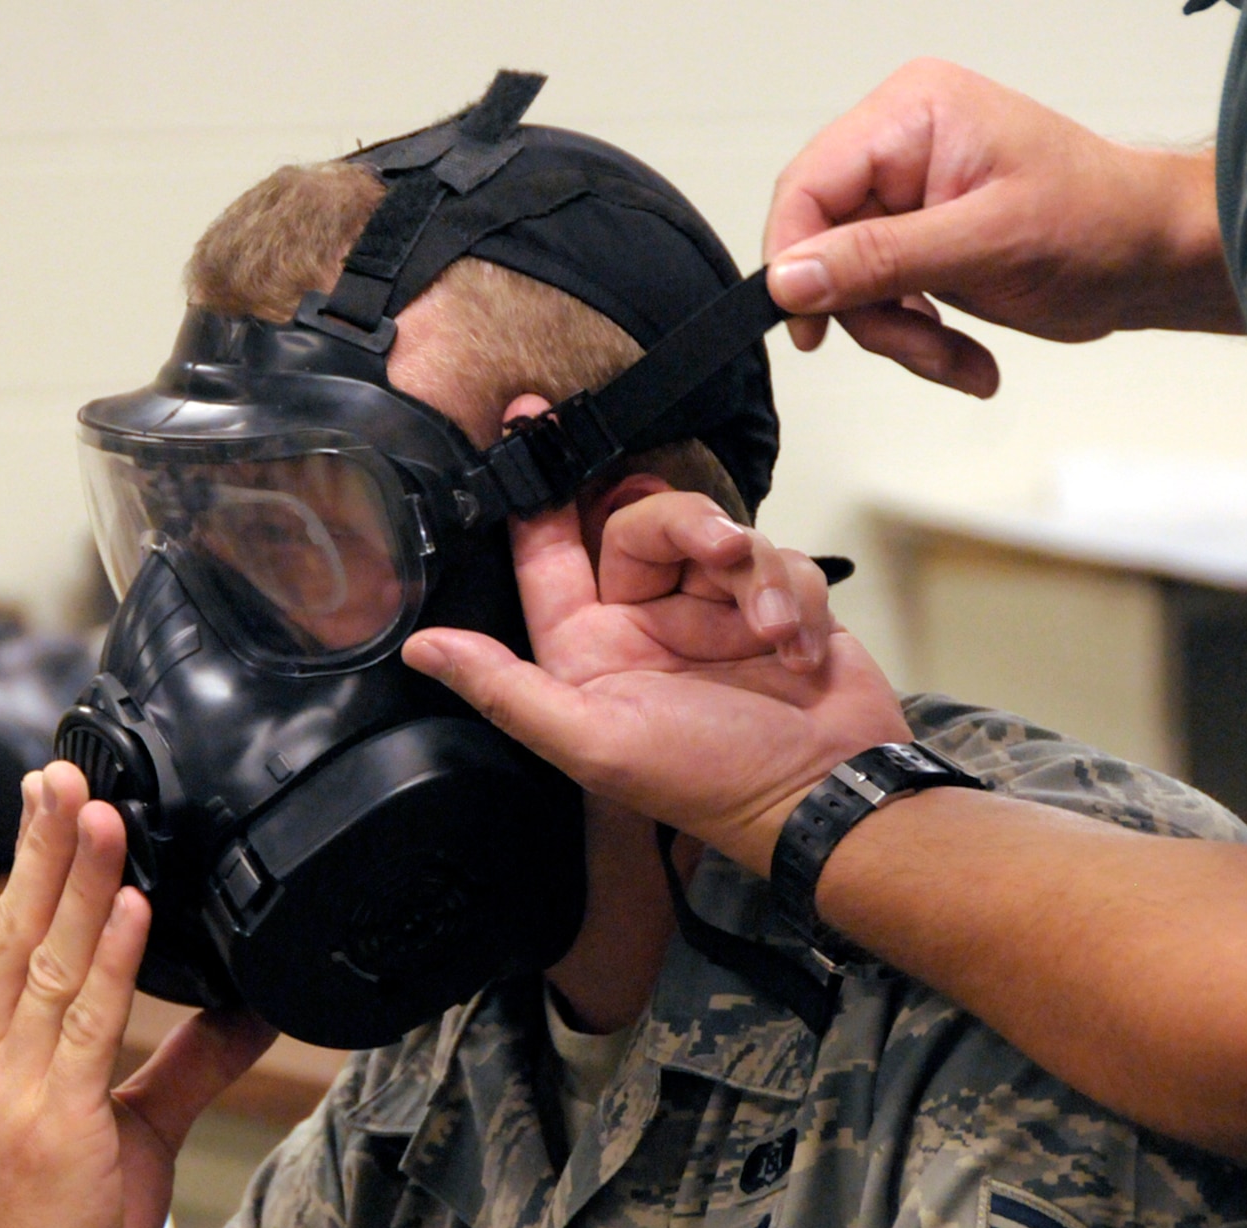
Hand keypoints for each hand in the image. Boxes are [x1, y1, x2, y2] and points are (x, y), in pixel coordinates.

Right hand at [0, 761, 275, 1227]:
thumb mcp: (129, 1128)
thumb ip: (188, 1059)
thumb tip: (250, 1004)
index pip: (4, 938)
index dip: (27, 866)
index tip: (44, 796)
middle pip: (16, 931)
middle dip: (41, 846)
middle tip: (62, 770)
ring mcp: (11, 1092)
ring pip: (49, 964)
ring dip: (82, 882)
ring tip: (103, 813)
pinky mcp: (53, 1125)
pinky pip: (89, 1027)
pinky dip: (115, 962)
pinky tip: (136, 910)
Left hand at [404, 502, 909, 870]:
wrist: (829, 795)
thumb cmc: (710, 780)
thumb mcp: (595, 740)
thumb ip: (506, 690)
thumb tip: (416, 649)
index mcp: (591, 645)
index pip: (549, 550)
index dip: (538, 487)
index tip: (525, 413)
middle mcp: (647, 618)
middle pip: (647, 520)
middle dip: (692, 529)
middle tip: (725, 554)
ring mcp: (715, 610)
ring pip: (723, 534)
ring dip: (758, 579)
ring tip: (773, 635)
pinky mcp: (777, 606)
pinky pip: (780, 561)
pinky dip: (796, 599)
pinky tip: (801, 651)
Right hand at [763, 58, 1239, 394]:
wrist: (1153, 258)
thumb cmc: (1102, 221)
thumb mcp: (985, 241)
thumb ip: (880, 259)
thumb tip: (792, 276)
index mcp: (911, 115)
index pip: (809, 184)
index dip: (795, 258)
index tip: (805, 320)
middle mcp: (900, 150)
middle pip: (822, 244)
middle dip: (868, 310)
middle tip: (918, 344)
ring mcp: (907, 201)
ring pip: (847, 287)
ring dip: (899, 337)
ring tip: (957, 358)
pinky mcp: (918, 246)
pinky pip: (880, 304)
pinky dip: (917, 341)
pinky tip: (965, 355)